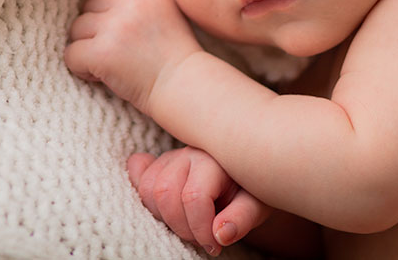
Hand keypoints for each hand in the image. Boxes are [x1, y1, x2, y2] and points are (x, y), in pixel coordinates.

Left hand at [64, 0, 200, 112]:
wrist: (184, 87)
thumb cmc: (174, 55)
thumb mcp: (164, 10)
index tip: (111, 19)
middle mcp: (131, 2)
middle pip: (88, 3)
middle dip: (95, 27)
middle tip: (115, 49)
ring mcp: (115, 26)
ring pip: (76, 28)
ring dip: (87, 47)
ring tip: (110, 63)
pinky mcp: (102, 52)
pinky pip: (71, 54)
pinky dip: (81, 68)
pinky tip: (101, 75)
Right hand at [127, 147, 271, 255]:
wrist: (247, 173)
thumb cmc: (253, 189)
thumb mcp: (258, 205)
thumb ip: (242, 218)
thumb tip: (220, 234)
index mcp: (216, 158)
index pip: (193, 196)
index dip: (200, 228)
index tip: (214, 245)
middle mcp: (190, 152)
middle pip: (164, 192)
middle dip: (180, 225)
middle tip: (200, 238)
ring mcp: (172, 157)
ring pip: (147, 188)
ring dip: (163, 216)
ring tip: (187, 225)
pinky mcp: (160, 163)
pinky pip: (139, 178)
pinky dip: (145, 198)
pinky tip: (164, 210)